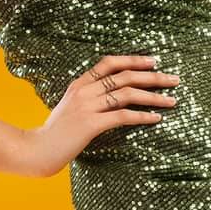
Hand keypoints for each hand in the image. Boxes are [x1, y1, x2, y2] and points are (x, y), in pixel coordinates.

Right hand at [18, 54, 180, 177]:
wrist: (36, 150)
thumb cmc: (56, 132)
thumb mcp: (71, 107)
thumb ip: (89, 97)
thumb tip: (114, 95)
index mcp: (79, 84)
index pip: (109, 63)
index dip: (133, 60)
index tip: (154, 61)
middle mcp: (84, 91)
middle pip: (124, 76)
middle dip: (153, 76)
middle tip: (174, 79)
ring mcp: (86, 106)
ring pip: (127, 94)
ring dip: (153, 96)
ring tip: (171, 100)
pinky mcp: (90, 124)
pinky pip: (122, 116)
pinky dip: (142, 116)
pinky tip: (156, 118)